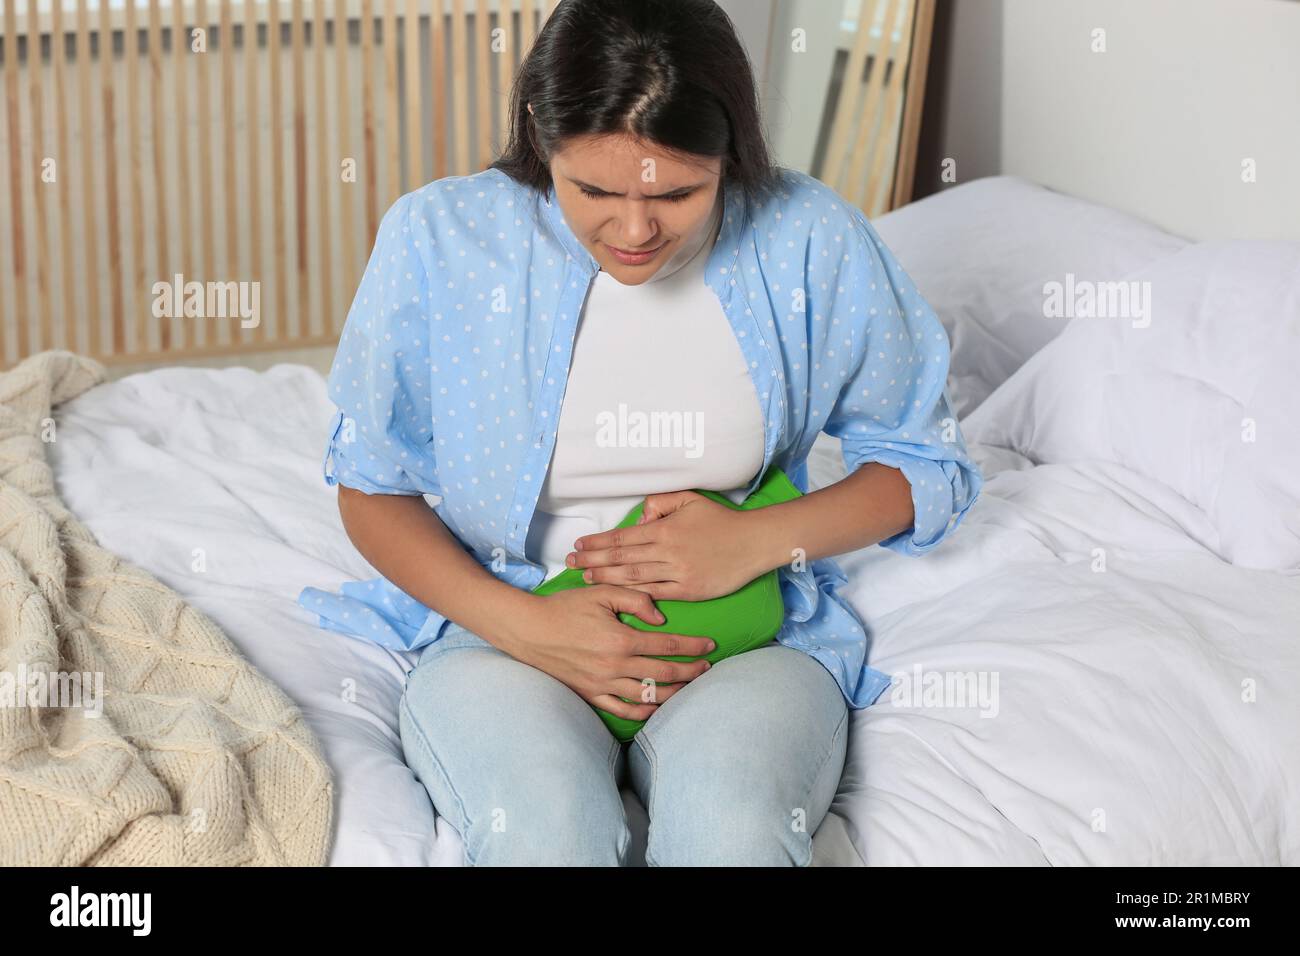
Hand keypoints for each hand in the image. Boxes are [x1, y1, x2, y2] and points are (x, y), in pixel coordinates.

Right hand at [502, 586, 715, 720]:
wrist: (529, 630)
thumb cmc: (565, 608)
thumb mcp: (601, 593)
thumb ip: (635, 599)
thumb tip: (660, 619)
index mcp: (620, 639)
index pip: (667, 646)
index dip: (693, 647)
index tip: (710, 645)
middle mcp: (615, 666)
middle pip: (664, 674)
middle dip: (691, 672)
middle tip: (707, 668)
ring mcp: (603, 684)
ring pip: (648, 696)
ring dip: (674, 693)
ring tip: (689, 687)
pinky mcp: (591, 694)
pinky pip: (623, 710)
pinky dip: (643, 712)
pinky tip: (657, 707)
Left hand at [565, 491, 767, 601]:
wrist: (753, 542)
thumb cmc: (721, 520)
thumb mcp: (690, 500)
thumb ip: (661, 503)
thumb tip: (640, 517)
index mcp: (665, 529)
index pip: (622, 537)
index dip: (597, 543)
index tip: (578, 545)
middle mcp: (668, 552)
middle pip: (622, 559)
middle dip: (593, 561)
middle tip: (570, 564)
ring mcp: (678, 573)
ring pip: (634, 578)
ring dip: (607, 579)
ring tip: (586, 578)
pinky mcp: (690, 591)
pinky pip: (657, 594)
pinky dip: (635, 596)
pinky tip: (617, 596)